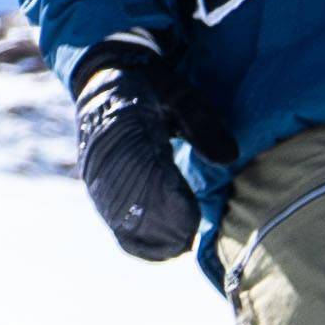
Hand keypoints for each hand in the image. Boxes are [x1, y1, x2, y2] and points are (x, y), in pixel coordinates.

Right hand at [66, 32, 199, 261]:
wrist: (106, 76)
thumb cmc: (151, 84)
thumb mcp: (180, 93)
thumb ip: (202, 124)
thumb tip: (230, 158)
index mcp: (123, 123)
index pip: (146, 171)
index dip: (168, 201)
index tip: (192, 220)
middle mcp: (102, 151)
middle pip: (129, 202)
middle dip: (159, 226)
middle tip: (189, 242)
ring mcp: (94, 170)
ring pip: (117, 214)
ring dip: (146, 234)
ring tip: (178, 248)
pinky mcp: (94, 182)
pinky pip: (110, 216)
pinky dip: (133, 235)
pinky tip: (158, 248)